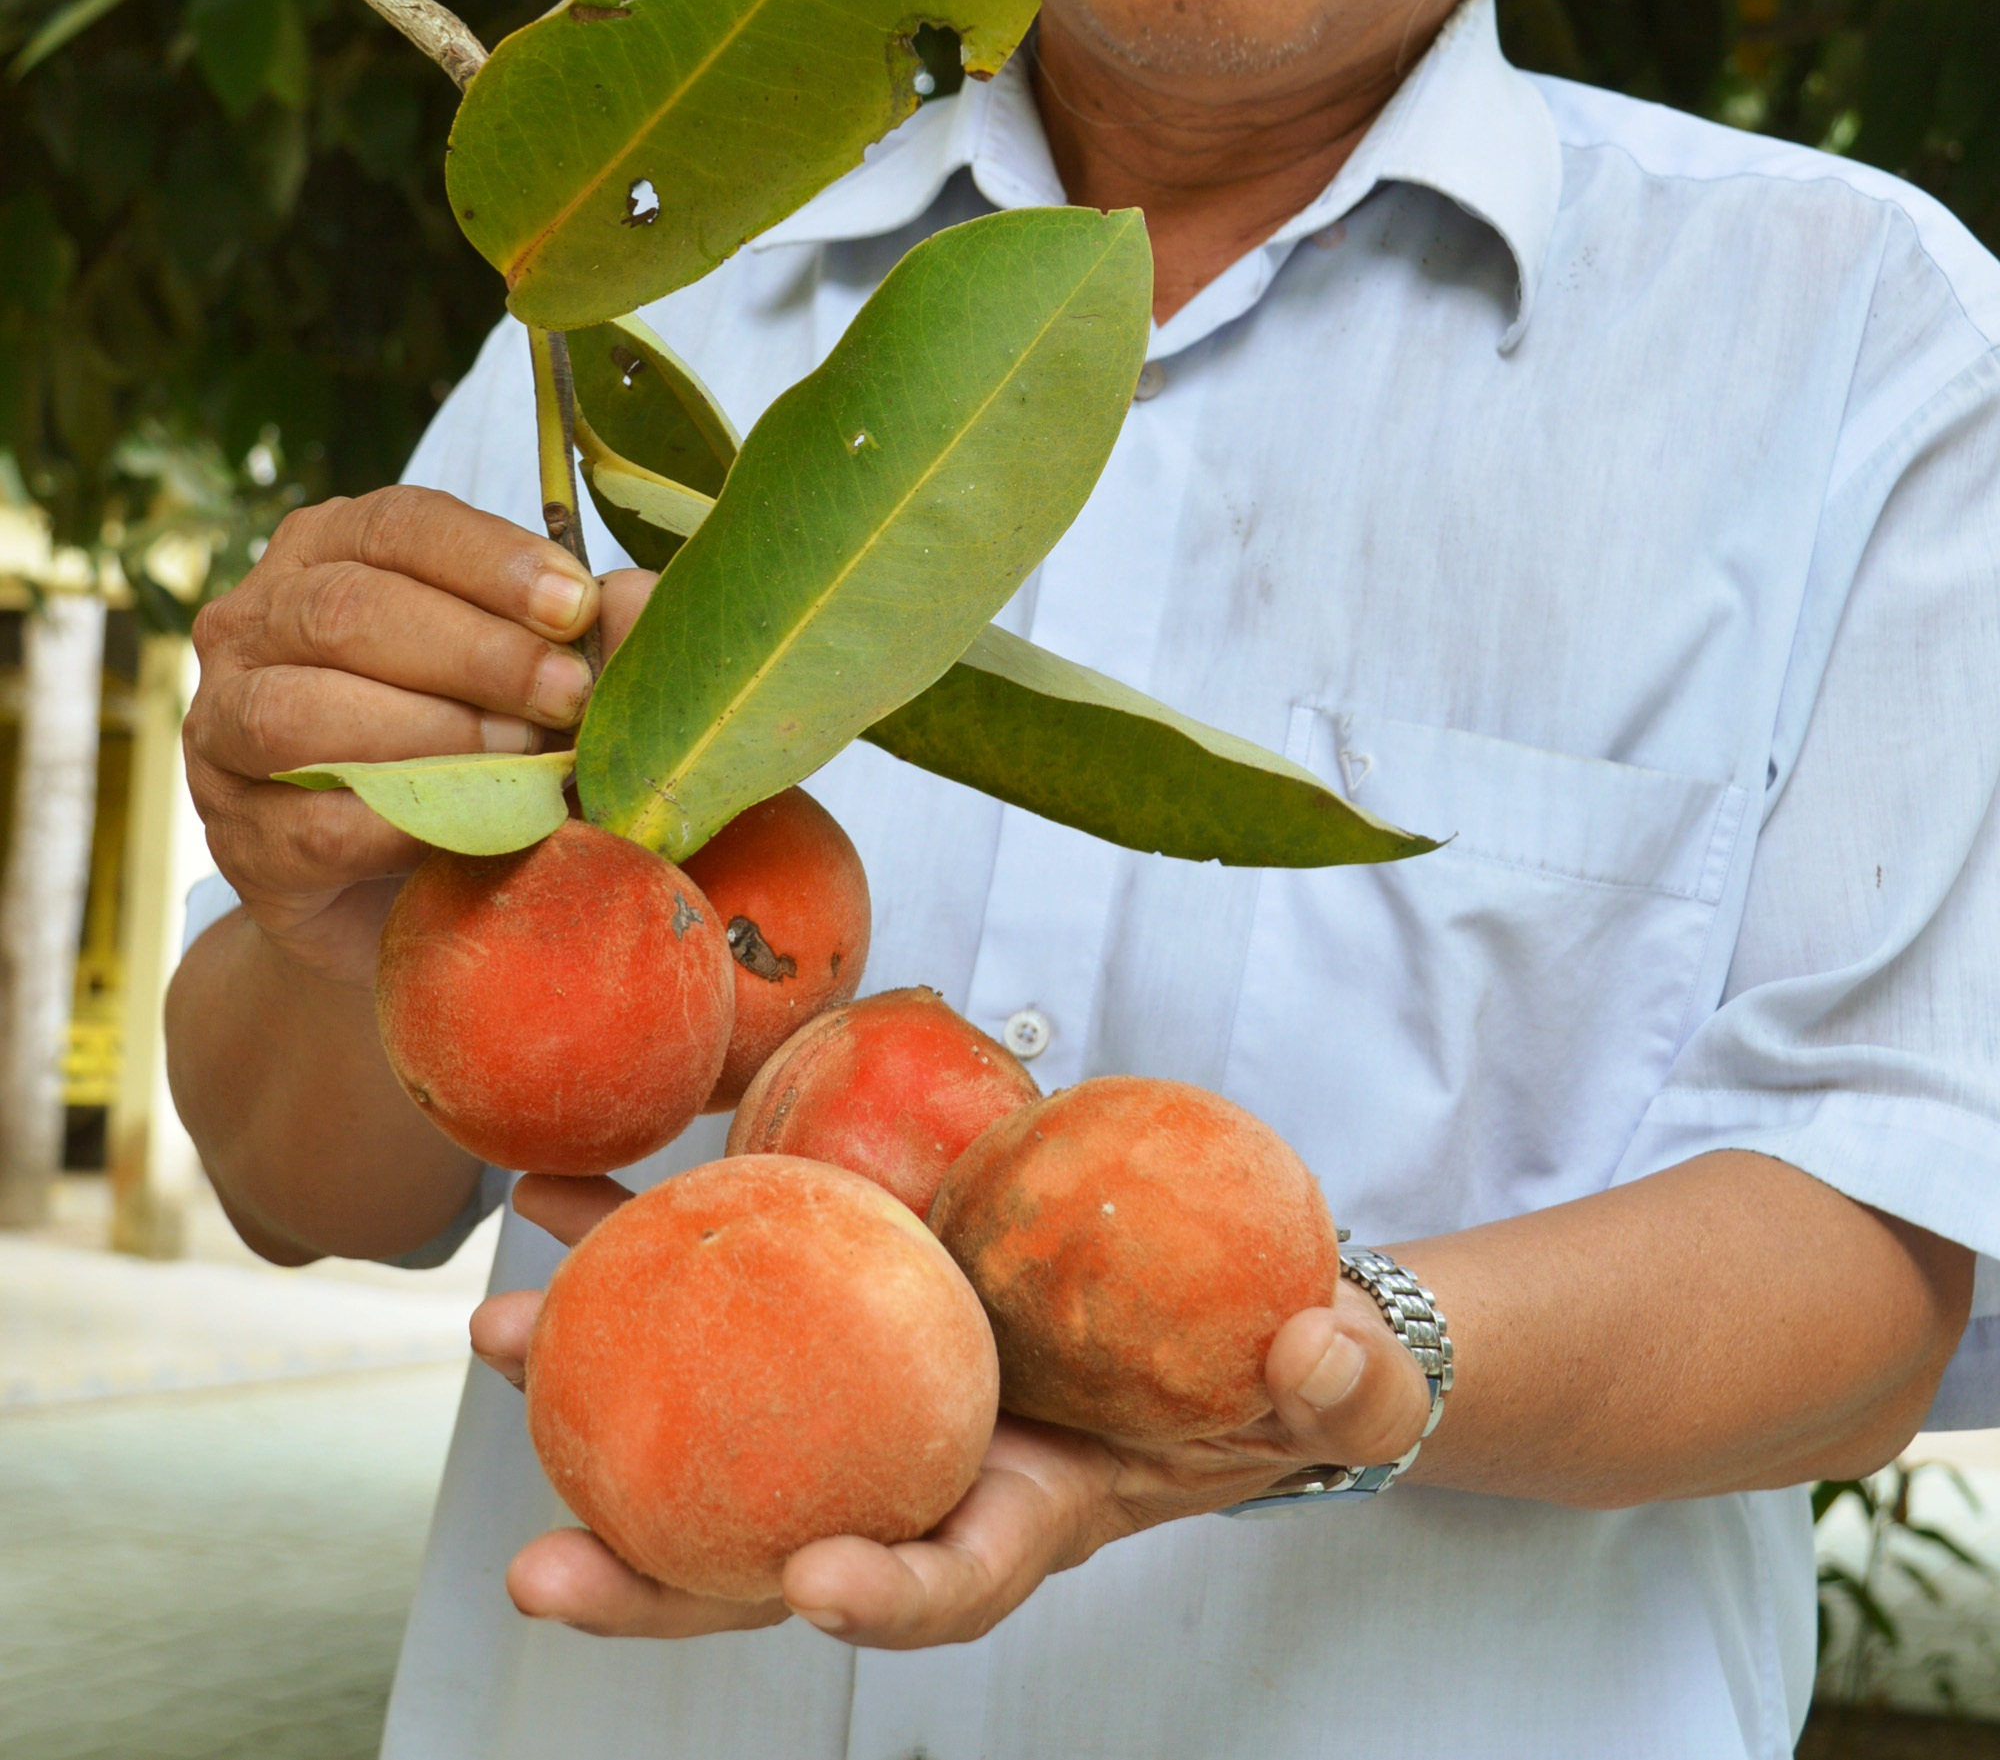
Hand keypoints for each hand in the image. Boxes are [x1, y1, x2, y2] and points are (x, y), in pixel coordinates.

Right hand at [186, 488, 654, 985]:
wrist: (396, 887)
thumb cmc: (471, 742)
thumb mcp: (530, 672)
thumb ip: (579, 630)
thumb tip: (641, 599)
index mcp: (328, 548)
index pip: (398, 524)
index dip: (490, 560)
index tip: (577, 605)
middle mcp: (255, 623)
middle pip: (348, 611)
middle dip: (475, 653)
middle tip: (566, 696)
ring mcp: (223, 729)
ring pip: (301, 712)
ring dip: (428, 736)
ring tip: (522, 762)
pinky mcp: (235, 835)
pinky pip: (307, 824)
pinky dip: (397, 825)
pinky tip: (467, 827)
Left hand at [473, 1178, 1434, 1648]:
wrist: (1222, 1317)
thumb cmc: (1277, 1374)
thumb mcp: (1328, 1383)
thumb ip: (1334, 1380)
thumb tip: (1320, 1343)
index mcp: (1031, 1509)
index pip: (951, 1578)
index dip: (886, 1593)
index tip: (816, 1583)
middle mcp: (921, 1465)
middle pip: (774, 1542)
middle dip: (651, 1575)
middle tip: (538, 1571)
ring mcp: (872, 1380)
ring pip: (717, 1410)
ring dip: (596, 1376)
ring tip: (493, 1330)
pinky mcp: (852, 1289)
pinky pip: (738, 1276)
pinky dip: (650, 1241)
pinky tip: (565, 1189)